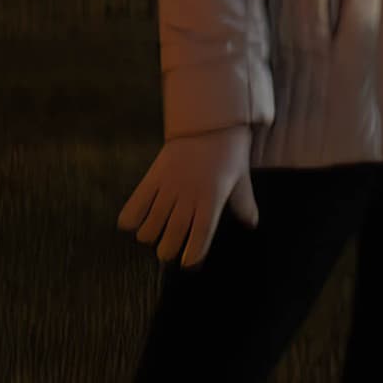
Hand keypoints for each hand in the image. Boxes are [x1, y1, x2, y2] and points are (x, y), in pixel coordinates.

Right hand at [120, 126, 258, 267]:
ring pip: (149, 230)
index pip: (199, 239)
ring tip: (155, 231)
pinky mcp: (152, 177)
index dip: (191, 256)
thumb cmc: (229, 151)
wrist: (210, 120)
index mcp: (212, 199)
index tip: (188, 262)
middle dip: (168, 251)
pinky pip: (133, 208)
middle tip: (170, 247)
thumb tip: (252, 224)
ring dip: (150, 236)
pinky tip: (137, 220)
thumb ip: (244, 204)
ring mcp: (168, 188)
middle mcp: (188, 197)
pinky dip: (130, 221)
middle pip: (170, 241)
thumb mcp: (241, 178)